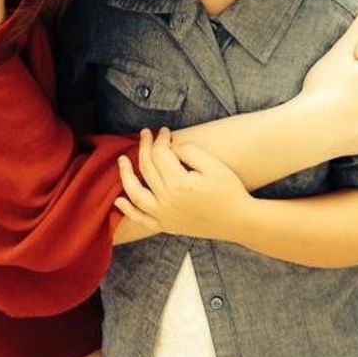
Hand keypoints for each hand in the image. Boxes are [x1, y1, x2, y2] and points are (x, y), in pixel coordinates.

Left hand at [115, 128, 250, 239]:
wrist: (238, 221)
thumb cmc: (229, 191)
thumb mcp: (213, 165)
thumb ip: (189, 151)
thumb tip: (169, 147)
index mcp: (178, 183)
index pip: (160, 154)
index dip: (160, 139)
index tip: (164, 131)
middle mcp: (166, 201)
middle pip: (146, 168)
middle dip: (145, 147)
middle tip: (146, 134)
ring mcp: (164, 215)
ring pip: (135, 193)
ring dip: (125, 175)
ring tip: (122, 160)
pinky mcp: (166, 225)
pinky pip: (141, 219)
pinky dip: (128, 210)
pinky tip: (118, 200)